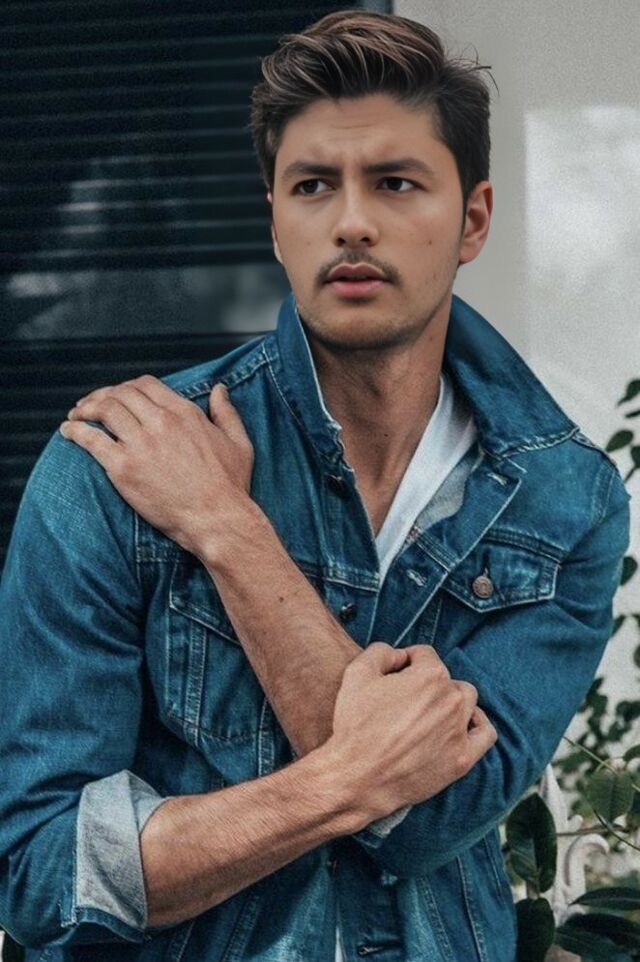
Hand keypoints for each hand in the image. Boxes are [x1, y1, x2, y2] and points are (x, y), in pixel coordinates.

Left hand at [59, 375, 254, 555]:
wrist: (218, 519)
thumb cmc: (231, 486)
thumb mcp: (238, 443)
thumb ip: (227, 412)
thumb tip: (219, 389)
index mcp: (185, 413)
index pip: (146, 385)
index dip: (128, 387)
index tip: (119, 396)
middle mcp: (161, 422)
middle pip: (121, 394)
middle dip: (103, 395)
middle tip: (92, 406)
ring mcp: (141, 444)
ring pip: (104, 411)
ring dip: (86, 409)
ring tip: (76, 416)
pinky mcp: (124, 468)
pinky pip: (91, 440)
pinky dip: (76, 432)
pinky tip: (68, 432)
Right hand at [327, 642, 496, 818]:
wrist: (356, 778)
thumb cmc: (355, 725)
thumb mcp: (357, 673)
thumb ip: (381, 652)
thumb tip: (400, 655)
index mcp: (429, 675)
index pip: (424, 655)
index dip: (406, 662)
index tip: (394, 678)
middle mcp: (451, 699)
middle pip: (446, 678)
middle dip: (428, 683)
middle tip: (406, 701)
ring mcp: (459, 730)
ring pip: (467, 701)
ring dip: (451, 701)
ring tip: (430, 713)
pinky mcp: (462, 758)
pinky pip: (485, 734)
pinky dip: (477, 725)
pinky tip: (461, 726)